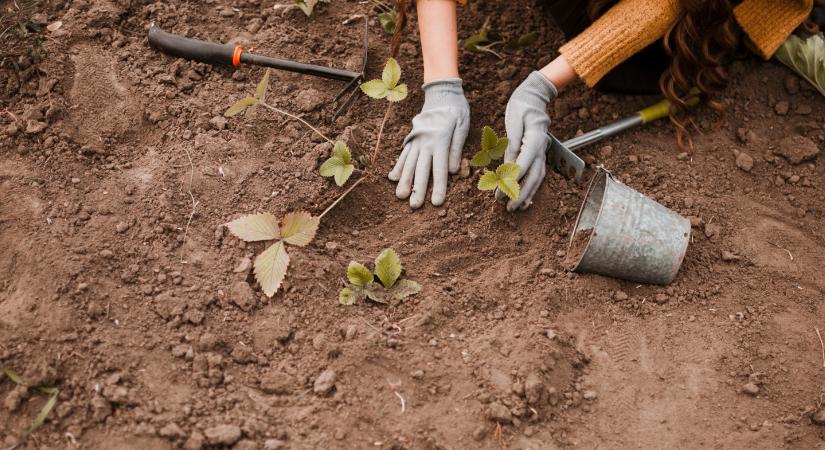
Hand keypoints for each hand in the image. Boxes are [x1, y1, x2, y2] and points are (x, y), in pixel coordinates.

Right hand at [389, 78, 469, 207]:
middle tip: (414, 206)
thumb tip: (451, 170)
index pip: (440, 169)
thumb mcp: (463, 125)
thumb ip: (456, 147)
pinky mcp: (411, 138)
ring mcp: (416, 140)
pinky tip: (393, 178)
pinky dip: (398, 167)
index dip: (439, 187)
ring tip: (400, 196)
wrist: (440, 91)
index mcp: (441, 140)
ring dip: (404, 181)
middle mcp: (426, 142)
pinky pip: (404, 154)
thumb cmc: (456, 110)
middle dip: (418, 189)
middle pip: (421, 169)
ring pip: (409, 164)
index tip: (437, 203)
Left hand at [496, 71, 557, 210]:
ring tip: (515, 207)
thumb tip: (508, 166)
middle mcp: (541, 149)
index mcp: (535, 140)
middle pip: (533, 176)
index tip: (501, 192)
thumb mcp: (513, 123)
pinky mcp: (537, 154)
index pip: (524, 165)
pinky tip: (524, 198)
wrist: (534, 97)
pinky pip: (536, 174)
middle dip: (520, 193)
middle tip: (507, 206)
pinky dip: (531, 187)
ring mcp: (541, 152)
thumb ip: (512, 145)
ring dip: (526, 194)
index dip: (513, 180)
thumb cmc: (521, 107)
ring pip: (537, 178)